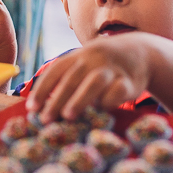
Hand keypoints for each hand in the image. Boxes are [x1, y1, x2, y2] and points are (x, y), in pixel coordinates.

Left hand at [28, 33, 151, 122]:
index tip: (31, 108)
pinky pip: (118, 90)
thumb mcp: (83, 64)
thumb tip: (39, 108)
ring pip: (94, 81)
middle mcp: (94, 59)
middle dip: (56, 99)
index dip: (42, 89)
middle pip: (72, 78)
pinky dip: (109, 100)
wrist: (140, 53)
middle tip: (45, 119)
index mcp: (78, 56)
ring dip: (80, 98)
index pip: (56, 70)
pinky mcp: (130, 81)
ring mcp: (113, 69)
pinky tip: (101, 111)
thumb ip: (65, 80)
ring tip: (68, 116)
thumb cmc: (102, 65)